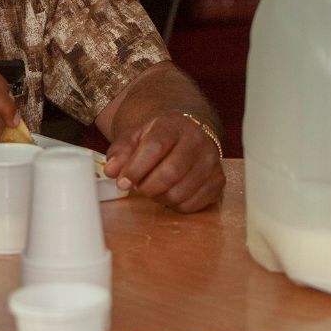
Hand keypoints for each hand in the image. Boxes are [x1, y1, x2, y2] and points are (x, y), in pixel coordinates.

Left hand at [104, 113, 223, 211]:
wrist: (188, 132)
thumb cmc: (159, 137)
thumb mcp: (136, 136)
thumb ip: (120, 151)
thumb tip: (111, 171)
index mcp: (174, 125)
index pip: (155, 147)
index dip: (136, 168)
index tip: (122, 182)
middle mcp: (198, 140)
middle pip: (171, 172)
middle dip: (148, 186)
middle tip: (138, 187)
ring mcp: (212, 161)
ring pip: (181, 192)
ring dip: (160, 197)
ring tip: (153, 188)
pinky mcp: (219, 180)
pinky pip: (194, 204)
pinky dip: (176, 205)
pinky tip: (170, 193)